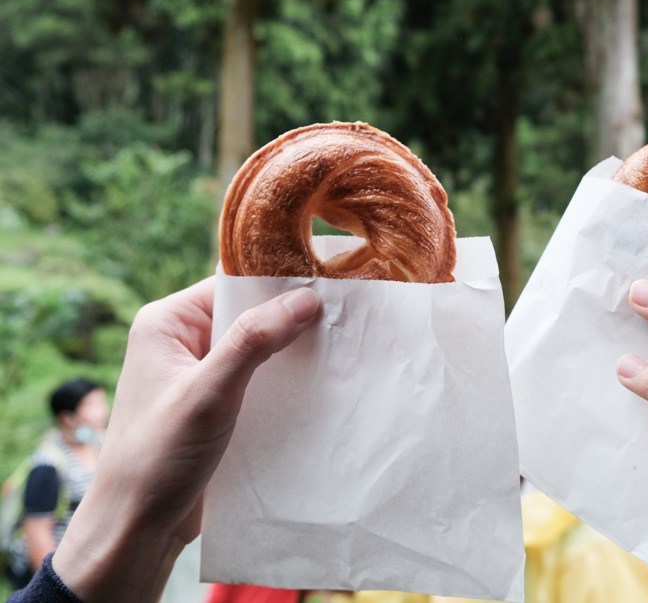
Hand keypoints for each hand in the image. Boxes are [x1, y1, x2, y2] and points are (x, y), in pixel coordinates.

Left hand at [52, 277, 319, 601]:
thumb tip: (306, 298)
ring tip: (339, 352)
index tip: (329, 287)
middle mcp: (181, 341)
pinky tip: (317, 386)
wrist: (137, 528)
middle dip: (291, 321)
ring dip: (291, 355)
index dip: (278, 285)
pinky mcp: (215, 404)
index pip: (233, 286)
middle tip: (342, 322)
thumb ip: (253, 342)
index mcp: (167, 322)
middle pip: (249, 314)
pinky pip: (258, 380)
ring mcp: (199, 374)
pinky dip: (284, 382)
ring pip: (258, 349)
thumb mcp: (208, 393)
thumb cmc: (158, 457)